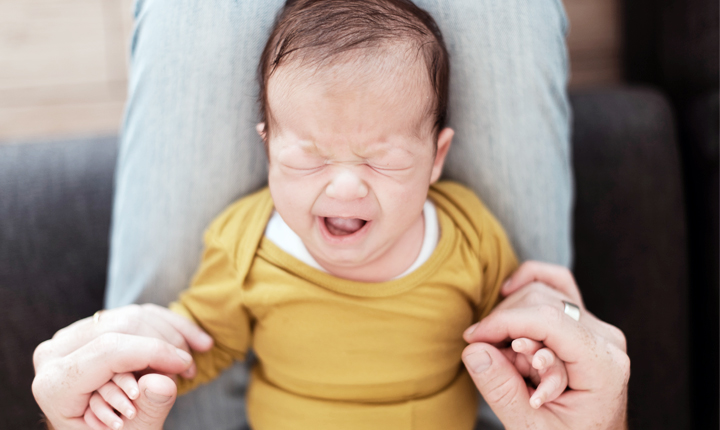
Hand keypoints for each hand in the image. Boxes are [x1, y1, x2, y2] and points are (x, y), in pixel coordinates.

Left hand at [33, 304, 212, 428]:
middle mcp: (56, 352)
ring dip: (172, 335)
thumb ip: (147, 411)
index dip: (153, 351)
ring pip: (132, 316)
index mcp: (54, 383)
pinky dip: (169, 326)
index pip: (109, 349)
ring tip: (188, 366)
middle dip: (164, 345)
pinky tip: (195, 341)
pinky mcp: (92, 327)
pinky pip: (136, 314)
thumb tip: (163, 382)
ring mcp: (72, 336)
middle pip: (122, 326)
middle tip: (187, 371)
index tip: (185, 365)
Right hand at [463, 262, 628, 429]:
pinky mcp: (582, 320)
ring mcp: (595, 326)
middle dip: (505, 329)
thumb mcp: (530, 428)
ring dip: (513, 321)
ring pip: (540, 291)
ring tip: (513, 360)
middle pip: (540, 302)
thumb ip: (502, 390)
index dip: (504, 323)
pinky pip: (556, 281)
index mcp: (603, 366)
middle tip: (494, 364)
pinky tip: (508, 293)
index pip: (548, 320)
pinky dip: (529, 281)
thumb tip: (474, 350)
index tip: (472, 339)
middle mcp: (605, 338)